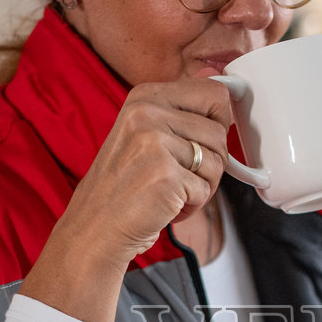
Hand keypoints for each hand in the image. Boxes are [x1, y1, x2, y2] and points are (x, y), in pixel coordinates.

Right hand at [19, 79, 232, 321]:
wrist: (95, 229)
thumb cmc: (124, 188)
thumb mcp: (144, 134)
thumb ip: (180, 115)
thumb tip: (226, 100)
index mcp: (145, 96)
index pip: (213, 92)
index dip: (219, 122)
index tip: (203, 142)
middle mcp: (147, 112)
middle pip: (219, 131)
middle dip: (210, 162)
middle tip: (180, 177)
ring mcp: (154, 142)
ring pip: (217, 161)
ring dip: (201, 186)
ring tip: (170, 191)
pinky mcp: (164, 175)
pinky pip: (205, 190)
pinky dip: (192, 206)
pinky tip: (165, 206)